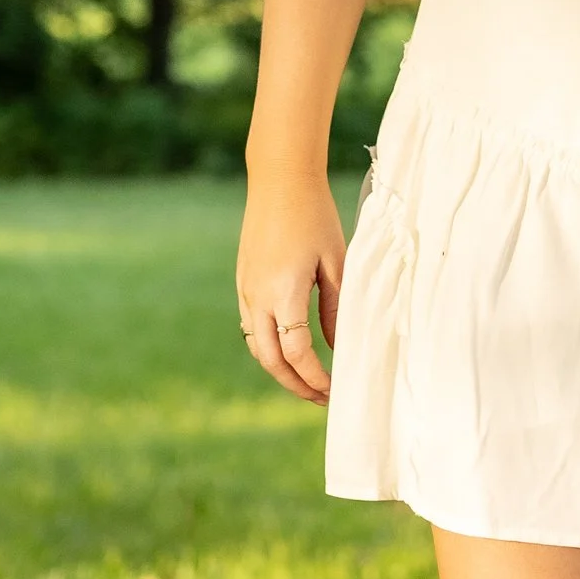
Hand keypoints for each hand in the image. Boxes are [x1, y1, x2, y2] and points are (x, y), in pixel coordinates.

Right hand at [237, 169, 345, 402]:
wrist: (279, 180)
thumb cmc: (315, 216)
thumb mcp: (336, 262)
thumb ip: (336, 308)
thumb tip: (334, 347)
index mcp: (284, 292)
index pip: (296, 352)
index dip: (314, 378)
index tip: (333, 391)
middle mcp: (257, 296)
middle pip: (269, 359)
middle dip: (294, 384)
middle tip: (320, 399)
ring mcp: (245, 289)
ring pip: (256, 346)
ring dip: (279, 369)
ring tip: (306, 381)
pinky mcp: (242, 282)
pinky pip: (250, 326)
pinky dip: (268, 347)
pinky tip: (289, 350)